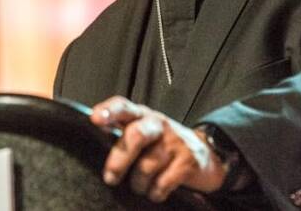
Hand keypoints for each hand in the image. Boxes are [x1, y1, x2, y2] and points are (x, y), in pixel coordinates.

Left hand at [90, 96, 227, 201]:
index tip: (96, 118)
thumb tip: (94, 148)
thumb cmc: (163, 144)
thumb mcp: (144, 133)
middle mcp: (157, 124)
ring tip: (139, 186)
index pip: (123, 107)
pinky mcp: (187, 160)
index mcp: (141, 115)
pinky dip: (155, 193)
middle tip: (111, 178)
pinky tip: (155, 191)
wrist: (206, 152)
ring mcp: (174, 141)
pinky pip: (163, 183)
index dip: (109, 111)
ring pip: (146, 166)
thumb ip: (122, 135)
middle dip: (119, 160)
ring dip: (138, 184)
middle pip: (136, 135)